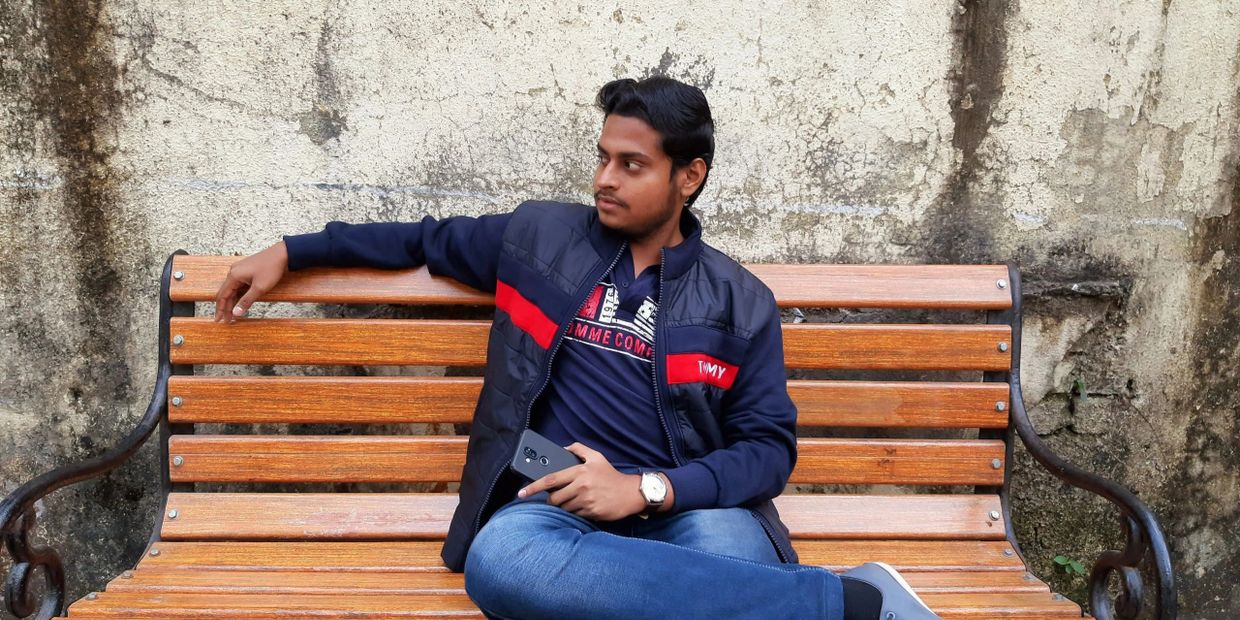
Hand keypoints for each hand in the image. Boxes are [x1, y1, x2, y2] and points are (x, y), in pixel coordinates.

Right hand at [213, 241, 289, 322]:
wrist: (282, 254)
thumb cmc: (271, 268)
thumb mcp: (259, 288)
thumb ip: (246, 301)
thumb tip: (236, 313)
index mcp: (234, 275)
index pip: (222, 296)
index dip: (221, 309)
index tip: (220, 320)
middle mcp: (233, 272)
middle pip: (226, 293)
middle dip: (226, 307)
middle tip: (228, 320)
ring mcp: (239, 270)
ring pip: (232, 289)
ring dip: (232, 302)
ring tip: (234, 314)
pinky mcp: (246, 270)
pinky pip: (238, 285)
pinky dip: (238, 295)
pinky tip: (240, 303)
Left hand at [517, 442, 646, 520]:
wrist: (630, 493)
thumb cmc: (611, 475)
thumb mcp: (596, 457)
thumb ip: (578, 449)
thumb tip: (563, 448)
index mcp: (579, 471)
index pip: (550, 480)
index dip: (533, 487)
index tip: (522, 492)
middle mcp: (581, 486)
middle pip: (554, 498)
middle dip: (553, 499)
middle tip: (560, 496)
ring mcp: (586, 500)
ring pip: (564, 507)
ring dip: (566, 505)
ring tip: (578, 499)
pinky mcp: (591, 512)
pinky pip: (575, 515)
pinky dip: (577, 511)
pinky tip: (586, 505)